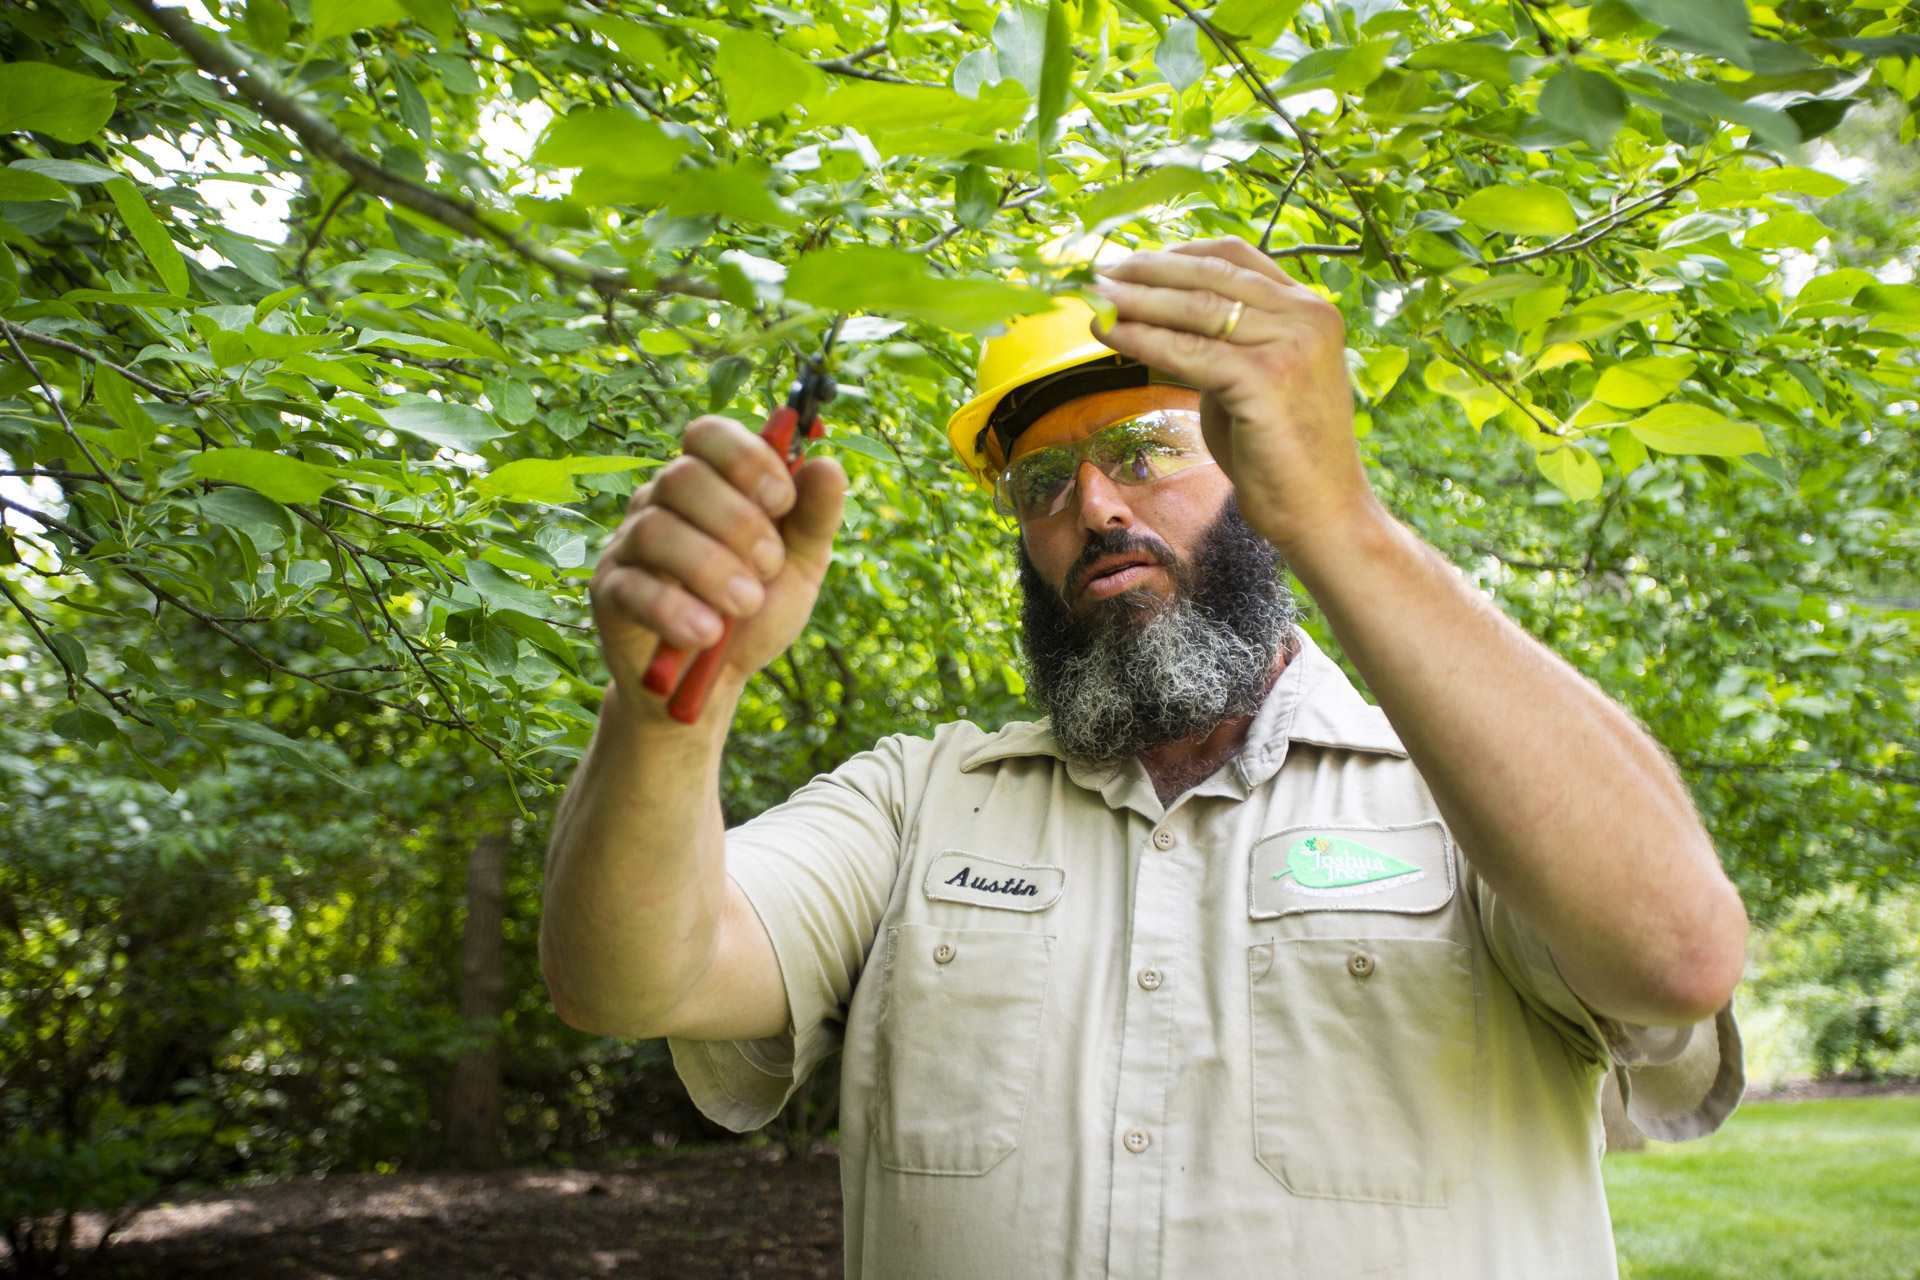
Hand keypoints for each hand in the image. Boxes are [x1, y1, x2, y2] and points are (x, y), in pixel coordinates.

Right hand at [590, 415, 846, 711]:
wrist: (713, 682)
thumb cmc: (755, 611)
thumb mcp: (800, 564)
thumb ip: (814, 516)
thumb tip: (827, 465)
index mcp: (709, 482)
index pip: (708, 434)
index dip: (745, 457)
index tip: (782, 501)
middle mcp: (662, 502)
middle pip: (682, 477)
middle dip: (738, 522)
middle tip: (770, 566)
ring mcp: (629, 545)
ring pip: (656, 530)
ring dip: (710, 568)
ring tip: (745, 604)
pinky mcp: (610, 593)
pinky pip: (633, 587)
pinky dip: (675, 610)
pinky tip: (708, 634)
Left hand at [1090, 237, 1375, 555]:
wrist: (1321, 511)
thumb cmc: (1281, 453)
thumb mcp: (1253, 379)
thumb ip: (1221, 343)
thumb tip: (1155, 316)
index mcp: (1309, 308)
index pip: (1233, 257)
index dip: (1175, 253)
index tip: (1129, 261)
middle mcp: (1307, 316)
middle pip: (1211, 274)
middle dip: (1147, 270)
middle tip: (1098, 273)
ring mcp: (1291, 344)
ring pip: (1196, 307)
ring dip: (1136, 299)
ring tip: (1094, 298)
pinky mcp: (1267, 379)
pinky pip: (1189, 351)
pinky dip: (1143, 339)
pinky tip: (1109, 334)